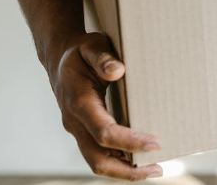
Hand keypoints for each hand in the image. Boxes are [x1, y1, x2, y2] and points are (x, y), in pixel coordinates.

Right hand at [49, 33, 162, 180]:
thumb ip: (103, 57)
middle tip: (158, 168)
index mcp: (79, 102)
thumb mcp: (91, 45)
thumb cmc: (80, 52)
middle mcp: (75, 121)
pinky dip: (119, 162)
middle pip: (98, 158)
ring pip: (97, 161)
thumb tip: (117, 70)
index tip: (155, 143)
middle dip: (127, 169)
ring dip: (124, 170)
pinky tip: (139, 159)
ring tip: (153, 169)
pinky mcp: (83, 132)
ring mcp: (78, 129)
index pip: (104, 132)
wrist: (59, 58)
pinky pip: (98, 154)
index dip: (130, 141)